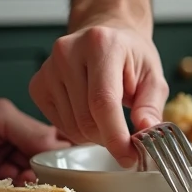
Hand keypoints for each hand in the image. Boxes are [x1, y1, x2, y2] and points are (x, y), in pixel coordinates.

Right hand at [29, 21, 168, 166]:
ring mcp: (48, 68)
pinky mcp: (37, 84)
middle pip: (86, 119)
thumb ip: (151, 105)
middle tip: (126, 135)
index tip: (129, 157)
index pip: (103, 101)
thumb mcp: (153, 75)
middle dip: (109, 138)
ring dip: (94, 135)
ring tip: (109, 118)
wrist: (106, 34)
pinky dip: (78, 130)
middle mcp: (68, 52)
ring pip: (71, 127)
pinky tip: (90, 113)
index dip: (115, 135)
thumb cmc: (130, 55)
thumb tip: (147, 130)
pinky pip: (58, 124)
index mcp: (102, 45)